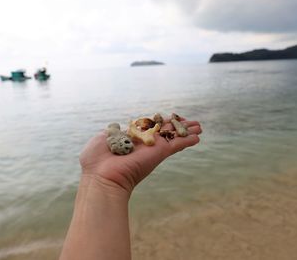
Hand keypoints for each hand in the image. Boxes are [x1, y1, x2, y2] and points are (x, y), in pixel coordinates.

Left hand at [79, 119, 201, 193]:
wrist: (102, 178)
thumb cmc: (96, 160)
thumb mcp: (101, 139)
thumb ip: (112, 132)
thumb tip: (116, 127)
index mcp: (130, 138)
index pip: (149, 128)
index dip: (159, 122)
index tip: (167, 118)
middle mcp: (144, 143)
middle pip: (165, 131)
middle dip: (178, 126)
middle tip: (192, 122)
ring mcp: (152, 148)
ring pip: (173, 136)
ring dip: (187, 131)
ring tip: (200, 127)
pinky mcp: (159, 152)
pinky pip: (176, 145)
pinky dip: (187, 140)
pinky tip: (197, 137)